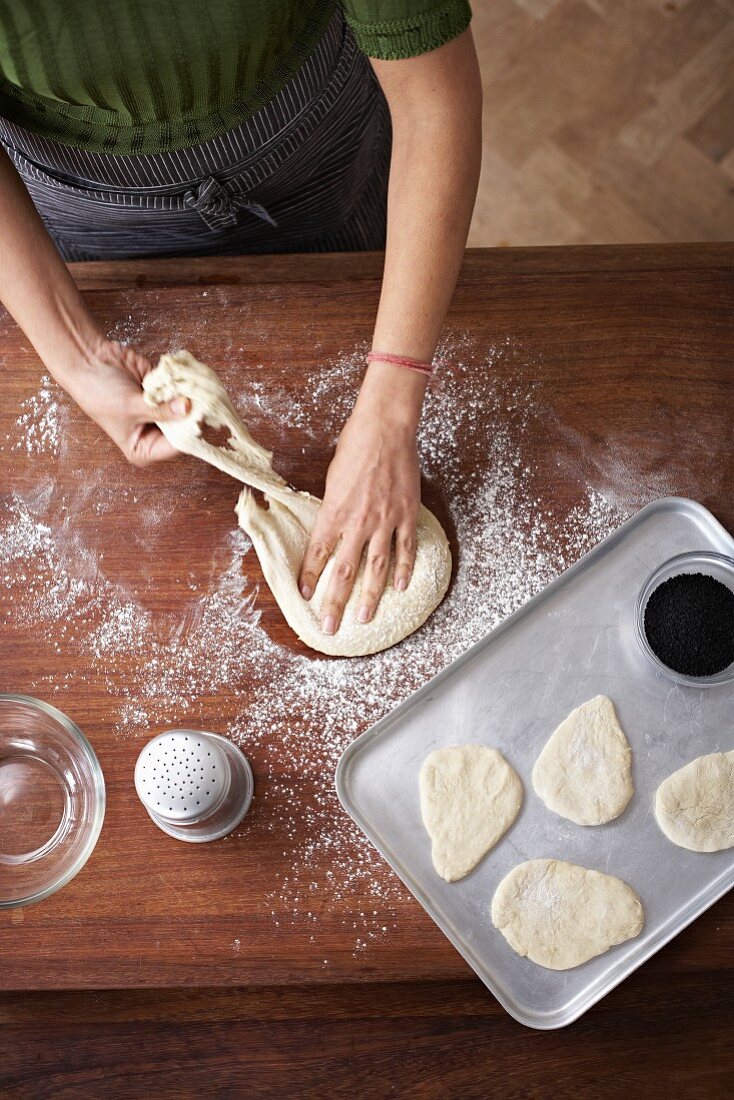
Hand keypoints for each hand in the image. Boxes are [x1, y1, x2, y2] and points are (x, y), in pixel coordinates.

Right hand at [63, 337, 189, 465]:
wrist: (88, 362)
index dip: (189, 433)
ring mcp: (162, 413)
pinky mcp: (164, 393)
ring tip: (196, 388)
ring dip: (191, 398)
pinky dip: (185, 384)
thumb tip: (187, 408)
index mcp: (143, 449)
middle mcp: (155, 434)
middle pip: (184, 429)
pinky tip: (189, 378)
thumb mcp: (130, 406)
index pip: (176, 447)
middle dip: (193, 415)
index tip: (200, 418)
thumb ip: (159, 410)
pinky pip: (181, 391)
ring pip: (186, 410)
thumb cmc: (100, 393)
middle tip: (205, 401)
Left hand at [298, 368, 423, 634]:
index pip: (318, 553)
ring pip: (376, 567)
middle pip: (344, 570)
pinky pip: (405, 549)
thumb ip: (333, 509)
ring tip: (363, 618)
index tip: (304, 595)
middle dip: (335, 601)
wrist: (385, 429)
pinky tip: (400, 588)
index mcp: (334, 512)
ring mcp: (385, 521)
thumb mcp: (332, 479)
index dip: (310, 576)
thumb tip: (330, 530)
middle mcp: (358, 522)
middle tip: (330, 626)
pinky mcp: (406, 515)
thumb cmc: (354, 448)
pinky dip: (404, 570)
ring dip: (369, 596)